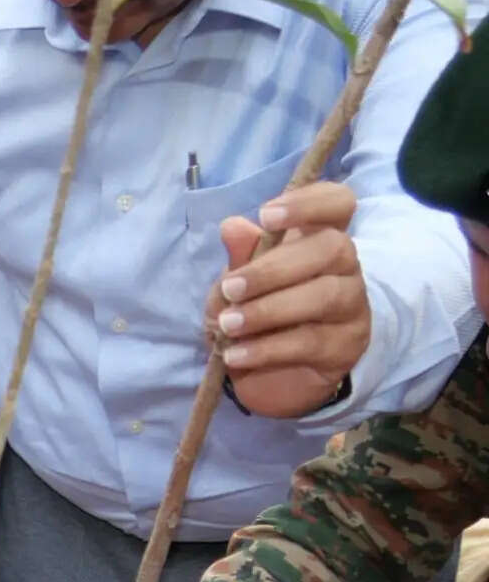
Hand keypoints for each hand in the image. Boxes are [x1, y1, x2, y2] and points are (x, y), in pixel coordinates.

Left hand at [217, 182, 368, 418]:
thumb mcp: (236, 287)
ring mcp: (352, 306)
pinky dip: (266, 348)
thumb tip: (231, 226)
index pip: (338, 204)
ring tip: (229, 325)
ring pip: (324, 295)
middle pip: (331, 248)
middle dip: (274, 268)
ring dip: (269, 309)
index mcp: (320, 238)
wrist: (269, 379)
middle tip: (231, 289)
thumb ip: (240, 258)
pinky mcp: (346, 346)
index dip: (309, 202)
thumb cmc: (255, 318)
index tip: (266, 215)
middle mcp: (345, 266)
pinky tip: (235, 354)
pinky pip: (310, 342)